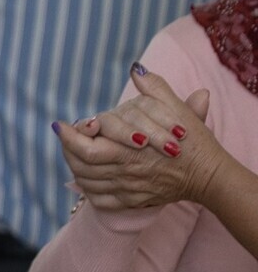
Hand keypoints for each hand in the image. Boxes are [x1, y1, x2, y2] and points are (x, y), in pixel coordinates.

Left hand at [58, 66, 224, 215]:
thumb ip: (155, 89)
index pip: (86, 148)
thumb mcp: (177, 110)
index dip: (69, 137)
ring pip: (87, 181)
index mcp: (130, 150)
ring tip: (71, 151)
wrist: (210, 175)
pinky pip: (100, 200)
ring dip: (74, 166)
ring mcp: (128, 189)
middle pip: (81, 165)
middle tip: (64, 136)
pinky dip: (88, 189)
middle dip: (67, 149)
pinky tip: (86, 176)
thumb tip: (137, 70)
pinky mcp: (133, 201)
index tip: (60, 125)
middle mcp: (125, 172)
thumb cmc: (193, 141)